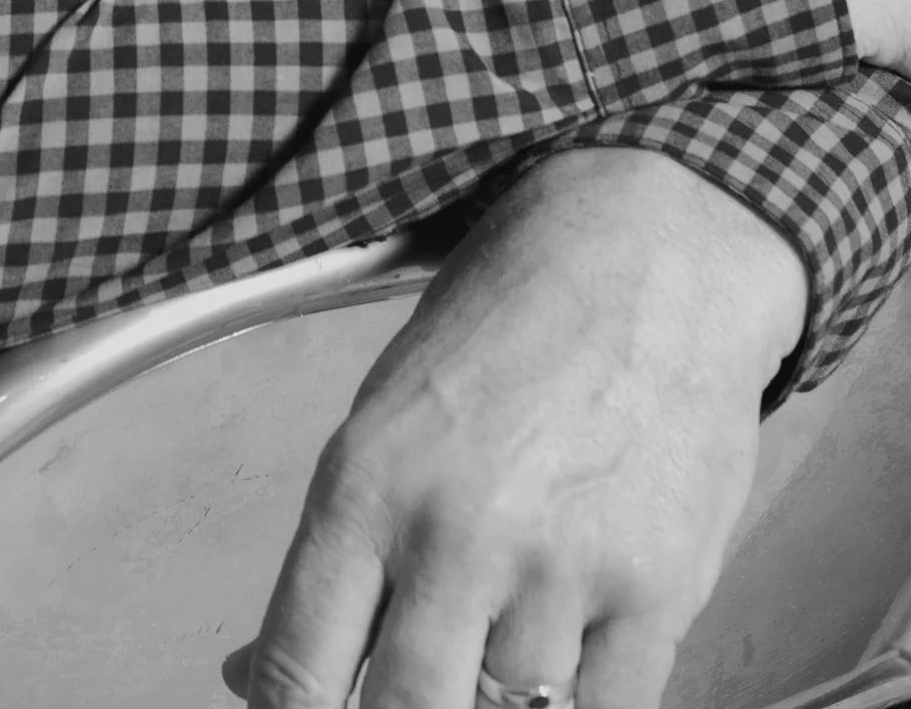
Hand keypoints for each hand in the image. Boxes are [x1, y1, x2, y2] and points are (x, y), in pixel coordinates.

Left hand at [244, 146, 806, 708]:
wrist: (654, 246)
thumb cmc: (511, 314)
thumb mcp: (385, 410)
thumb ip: (334, 554)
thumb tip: (251, 677)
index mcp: (366, 482)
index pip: (295, 674)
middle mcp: (457, 535)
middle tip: (417, 679)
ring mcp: (562, 571)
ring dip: (500, 693)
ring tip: (507, 619)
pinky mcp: (658, 592)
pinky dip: (582, 701)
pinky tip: (571, 649)